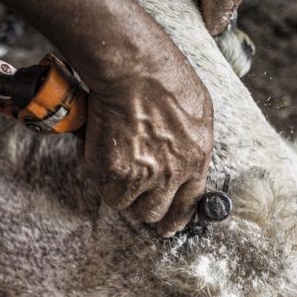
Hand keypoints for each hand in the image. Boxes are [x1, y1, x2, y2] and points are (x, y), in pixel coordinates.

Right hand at [79, 19, 213, 236]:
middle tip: (132, 191)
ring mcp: (142, 176)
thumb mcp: (198, 110)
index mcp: (197, 159)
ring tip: (114, 164)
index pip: (189, 204)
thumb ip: (192, 141)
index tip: (167, 227)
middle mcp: (172, 173)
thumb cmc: (165, 76)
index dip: (176, 218)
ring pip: (125, 205)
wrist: (134, 69)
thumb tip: (184, 156)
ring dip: (119, 190)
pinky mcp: (113, 171)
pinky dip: (99, 175)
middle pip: (154, 212)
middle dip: (143, 205)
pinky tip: (100, 151)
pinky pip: (104, 189)